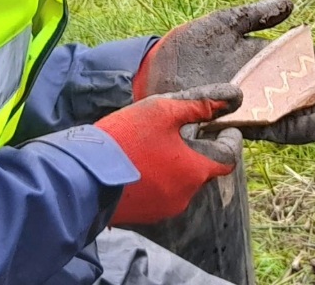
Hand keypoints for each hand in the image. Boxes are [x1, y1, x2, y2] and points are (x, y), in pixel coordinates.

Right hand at [93, 84, 243, 225]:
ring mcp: (164, 209)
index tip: (224, 126)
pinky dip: (157, 177)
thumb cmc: (125, 139)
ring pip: (181, 182)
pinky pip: (160, 193)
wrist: (82, 178)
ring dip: (175, 164)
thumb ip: (200, 104)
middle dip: (196, 149)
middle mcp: (186, 195)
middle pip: (202, 169)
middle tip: (180, 129)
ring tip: (153, 145)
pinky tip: (139, 162)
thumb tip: (232, 98)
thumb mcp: (163, 111)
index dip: (229, 139)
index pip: (228, 158)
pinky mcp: (144, 216)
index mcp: (195, 171)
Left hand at [135, 0, 314, 144]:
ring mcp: (261, 107)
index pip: (307, 63)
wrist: (155, 71)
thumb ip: (257, 14)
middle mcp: (268, 87)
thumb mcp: (225, 23)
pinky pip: (287, 129)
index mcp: (266, 61)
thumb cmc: (187, 47)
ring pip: (307, 114)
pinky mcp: (250, 124)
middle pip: (314, 91)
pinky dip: (313, 125)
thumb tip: (291, 3)